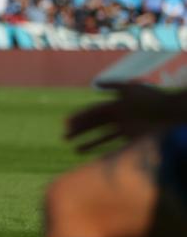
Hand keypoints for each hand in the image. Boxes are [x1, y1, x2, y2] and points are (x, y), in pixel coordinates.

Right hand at [65, 81, 182, 152]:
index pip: (94, 112)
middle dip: (80, 130)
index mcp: (116, 104)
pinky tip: (89, 152)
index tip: (66, 123)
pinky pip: (114, 145)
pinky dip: (101, 148)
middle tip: (64, 136)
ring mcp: (125, 128)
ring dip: (87, 141)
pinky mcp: (133, 139)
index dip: (80, 117)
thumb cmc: (153, 99)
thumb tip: (96, 84)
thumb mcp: (132, 88)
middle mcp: (119, 117)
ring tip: (73, 147)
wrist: (172, 114)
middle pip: (95, 124)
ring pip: (101, 136)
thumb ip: (114, 85)